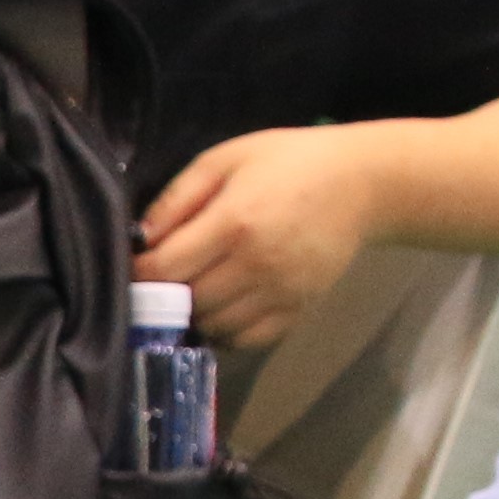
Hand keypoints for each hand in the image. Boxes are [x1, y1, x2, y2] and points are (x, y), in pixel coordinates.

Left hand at [136, 125, 388, 349]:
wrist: (360, 183)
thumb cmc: (287, 162)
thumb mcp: (225, 159)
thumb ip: (178, 198)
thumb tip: (141, 238)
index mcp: (234, 222)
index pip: (167, 268)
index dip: (141, 271)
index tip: (137, 264)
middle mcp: (256, 265)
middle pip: (188, 301)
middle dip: (166, 293)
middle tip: (164, 278)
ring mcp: (280, 292)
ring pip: (215, 325)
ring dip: (194, 314)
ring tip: (193, 291)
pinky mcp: (298, 309)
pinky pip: (248, 340)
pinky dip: (226, 332)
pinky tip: (222, 309)